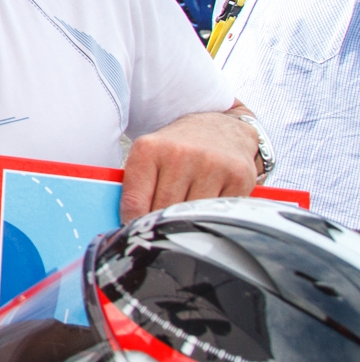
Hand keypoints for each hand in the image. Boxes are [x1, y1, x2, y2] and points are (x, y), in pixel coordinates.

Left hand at [122, 105, 258, 221]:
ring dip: (187, 222)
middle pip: (163, 212)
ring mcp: (211, 165)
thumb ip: (135, 187)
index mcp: (149, 149)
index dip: (133, 224)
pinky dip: (211, 217)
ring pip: (191, 216)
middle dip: (160, 224)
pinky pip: (218, 214)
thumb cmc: (178, 149)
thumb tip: (124, 224)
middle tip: (161, 228)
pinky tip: (207, 206)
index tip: (136, 234)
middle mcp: (180, 154)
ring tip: (185, 214)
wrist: (220, 128)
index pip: (134, 202)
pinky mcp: (237, 177)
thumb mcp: (149, 156)